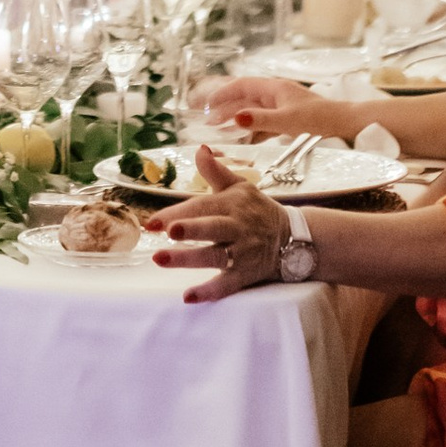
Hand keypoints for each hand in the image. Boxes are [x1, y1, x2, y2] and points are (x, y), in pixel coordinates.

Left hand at [150, 145, 286, 303]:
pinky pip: (227, 284)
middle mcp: (236, 228)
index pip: (202, 206)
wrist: (293, 238)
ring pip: (214, 256)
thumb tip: (199, 149)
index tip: (152, 222)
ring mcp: (241, 253)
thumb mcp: (240, 186)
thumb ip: (215, 171)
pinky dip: (209, 292)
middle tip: (168, 231)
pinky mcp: (246, 274)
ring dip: (188, 259)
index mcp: (231, 204)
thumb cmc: (257, 210)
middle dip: (190, 229)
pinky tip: (188, 297)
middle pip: (212, 228)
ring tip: (160, 260)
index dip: (176, 212)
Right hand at [197, 73, 360, 142]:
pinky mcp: (289, 119)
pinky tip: (243, 138)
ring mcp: (282, 106)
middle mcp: (276, 94)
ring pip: (253, 109)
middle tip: (204, 115)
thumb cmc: (319, 120)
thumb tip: (235, 117)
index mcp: (274, 88)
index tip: (205, 103)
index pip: (241, 85)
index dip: (221, 93)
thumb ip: (260, 120)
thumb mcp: (287, 121)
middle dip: (224, 104)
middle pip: (244, 96)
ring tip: (217, 127)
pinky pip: (263, 121)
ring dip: (235, 117)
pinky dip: (250, 128)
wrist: (346, 124)